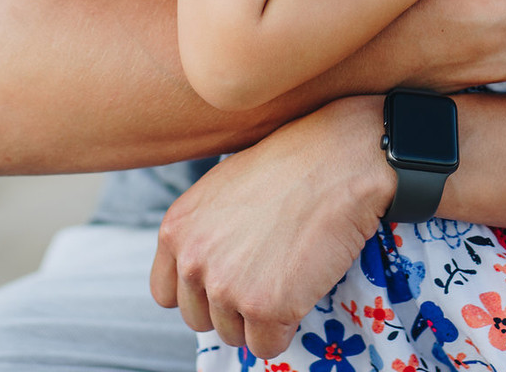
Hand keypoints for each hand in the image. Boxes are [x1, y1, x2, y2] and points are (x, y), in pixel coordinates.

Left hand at [150, 96, 393, 357]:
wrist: (338, 161)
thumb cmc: (293, 166)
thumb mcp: (225, 188)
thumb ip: (205, 231)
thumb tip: (212, 268)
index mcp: (176, 229)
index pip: (167, 293)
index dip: (201, 291)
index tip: (230, 279)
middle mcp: (192, 261)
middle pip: (201, 319)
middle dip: (233, 306)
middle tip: (269, 274)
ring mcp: (225, 287)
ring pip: (234, 334)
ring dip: (261, 317)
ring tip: (289, 274)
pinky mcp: (263, 307)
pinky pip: (267, 345)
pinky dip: (286, 328)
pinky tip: (302, 290)